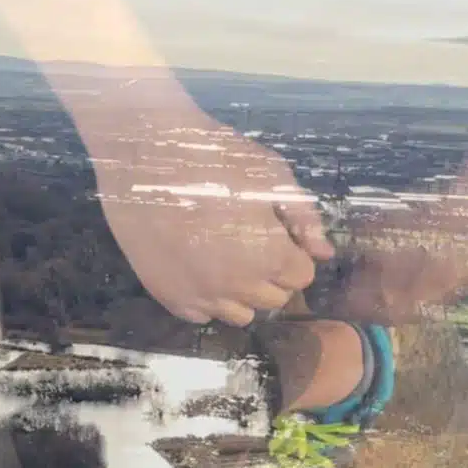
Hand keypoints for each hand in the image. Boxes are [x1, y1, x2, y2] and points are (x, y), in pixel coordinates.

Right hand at [90, 116, 332, 326]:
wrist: (143, 152)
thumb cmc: (214, 155)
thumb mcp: (271, 174)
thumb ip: (303, 217)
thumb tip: (323, 253)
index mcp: (270, 256)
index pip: (301, 276)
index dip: (293, 254)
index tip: (276, 235)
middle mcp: (240, 286)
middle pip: (274, 299)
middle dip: (271, 274)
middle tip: (249, 242)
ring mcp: (204, 296)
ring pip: (241, 314)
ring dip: (242, 293)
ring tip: (224, 259)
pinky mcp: (172, 298)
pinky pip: (203, 315)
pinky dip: (207, 299)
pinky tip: (198, 268)